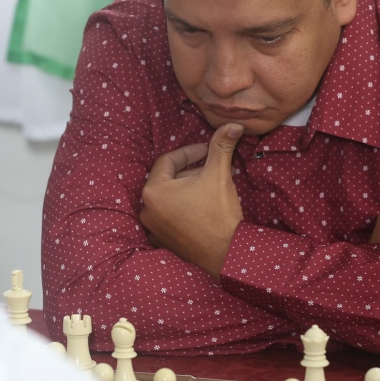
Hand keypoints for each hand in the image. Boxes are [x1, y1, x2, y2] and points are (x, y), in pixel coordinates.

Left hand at [139, 123, 244, 278]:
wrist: (226, 255)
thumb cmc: (219, 214)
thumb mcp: (219, 175)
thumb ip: (221, 146)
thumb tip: (233, 124)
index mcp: (154, 191)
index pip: (168, 161)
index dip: (189, 152)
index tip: (207, 150)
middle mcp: (147, 210)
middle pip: (167, 179)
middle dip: (189, 171)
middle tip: (211, 168)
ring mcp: (153, 228)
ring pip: (168, 198)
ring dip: (186, 189)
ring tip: (209, 186)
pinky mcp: (163, 242)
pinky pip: (169, 217)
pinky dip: (182, 208)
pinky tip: (201, 207)